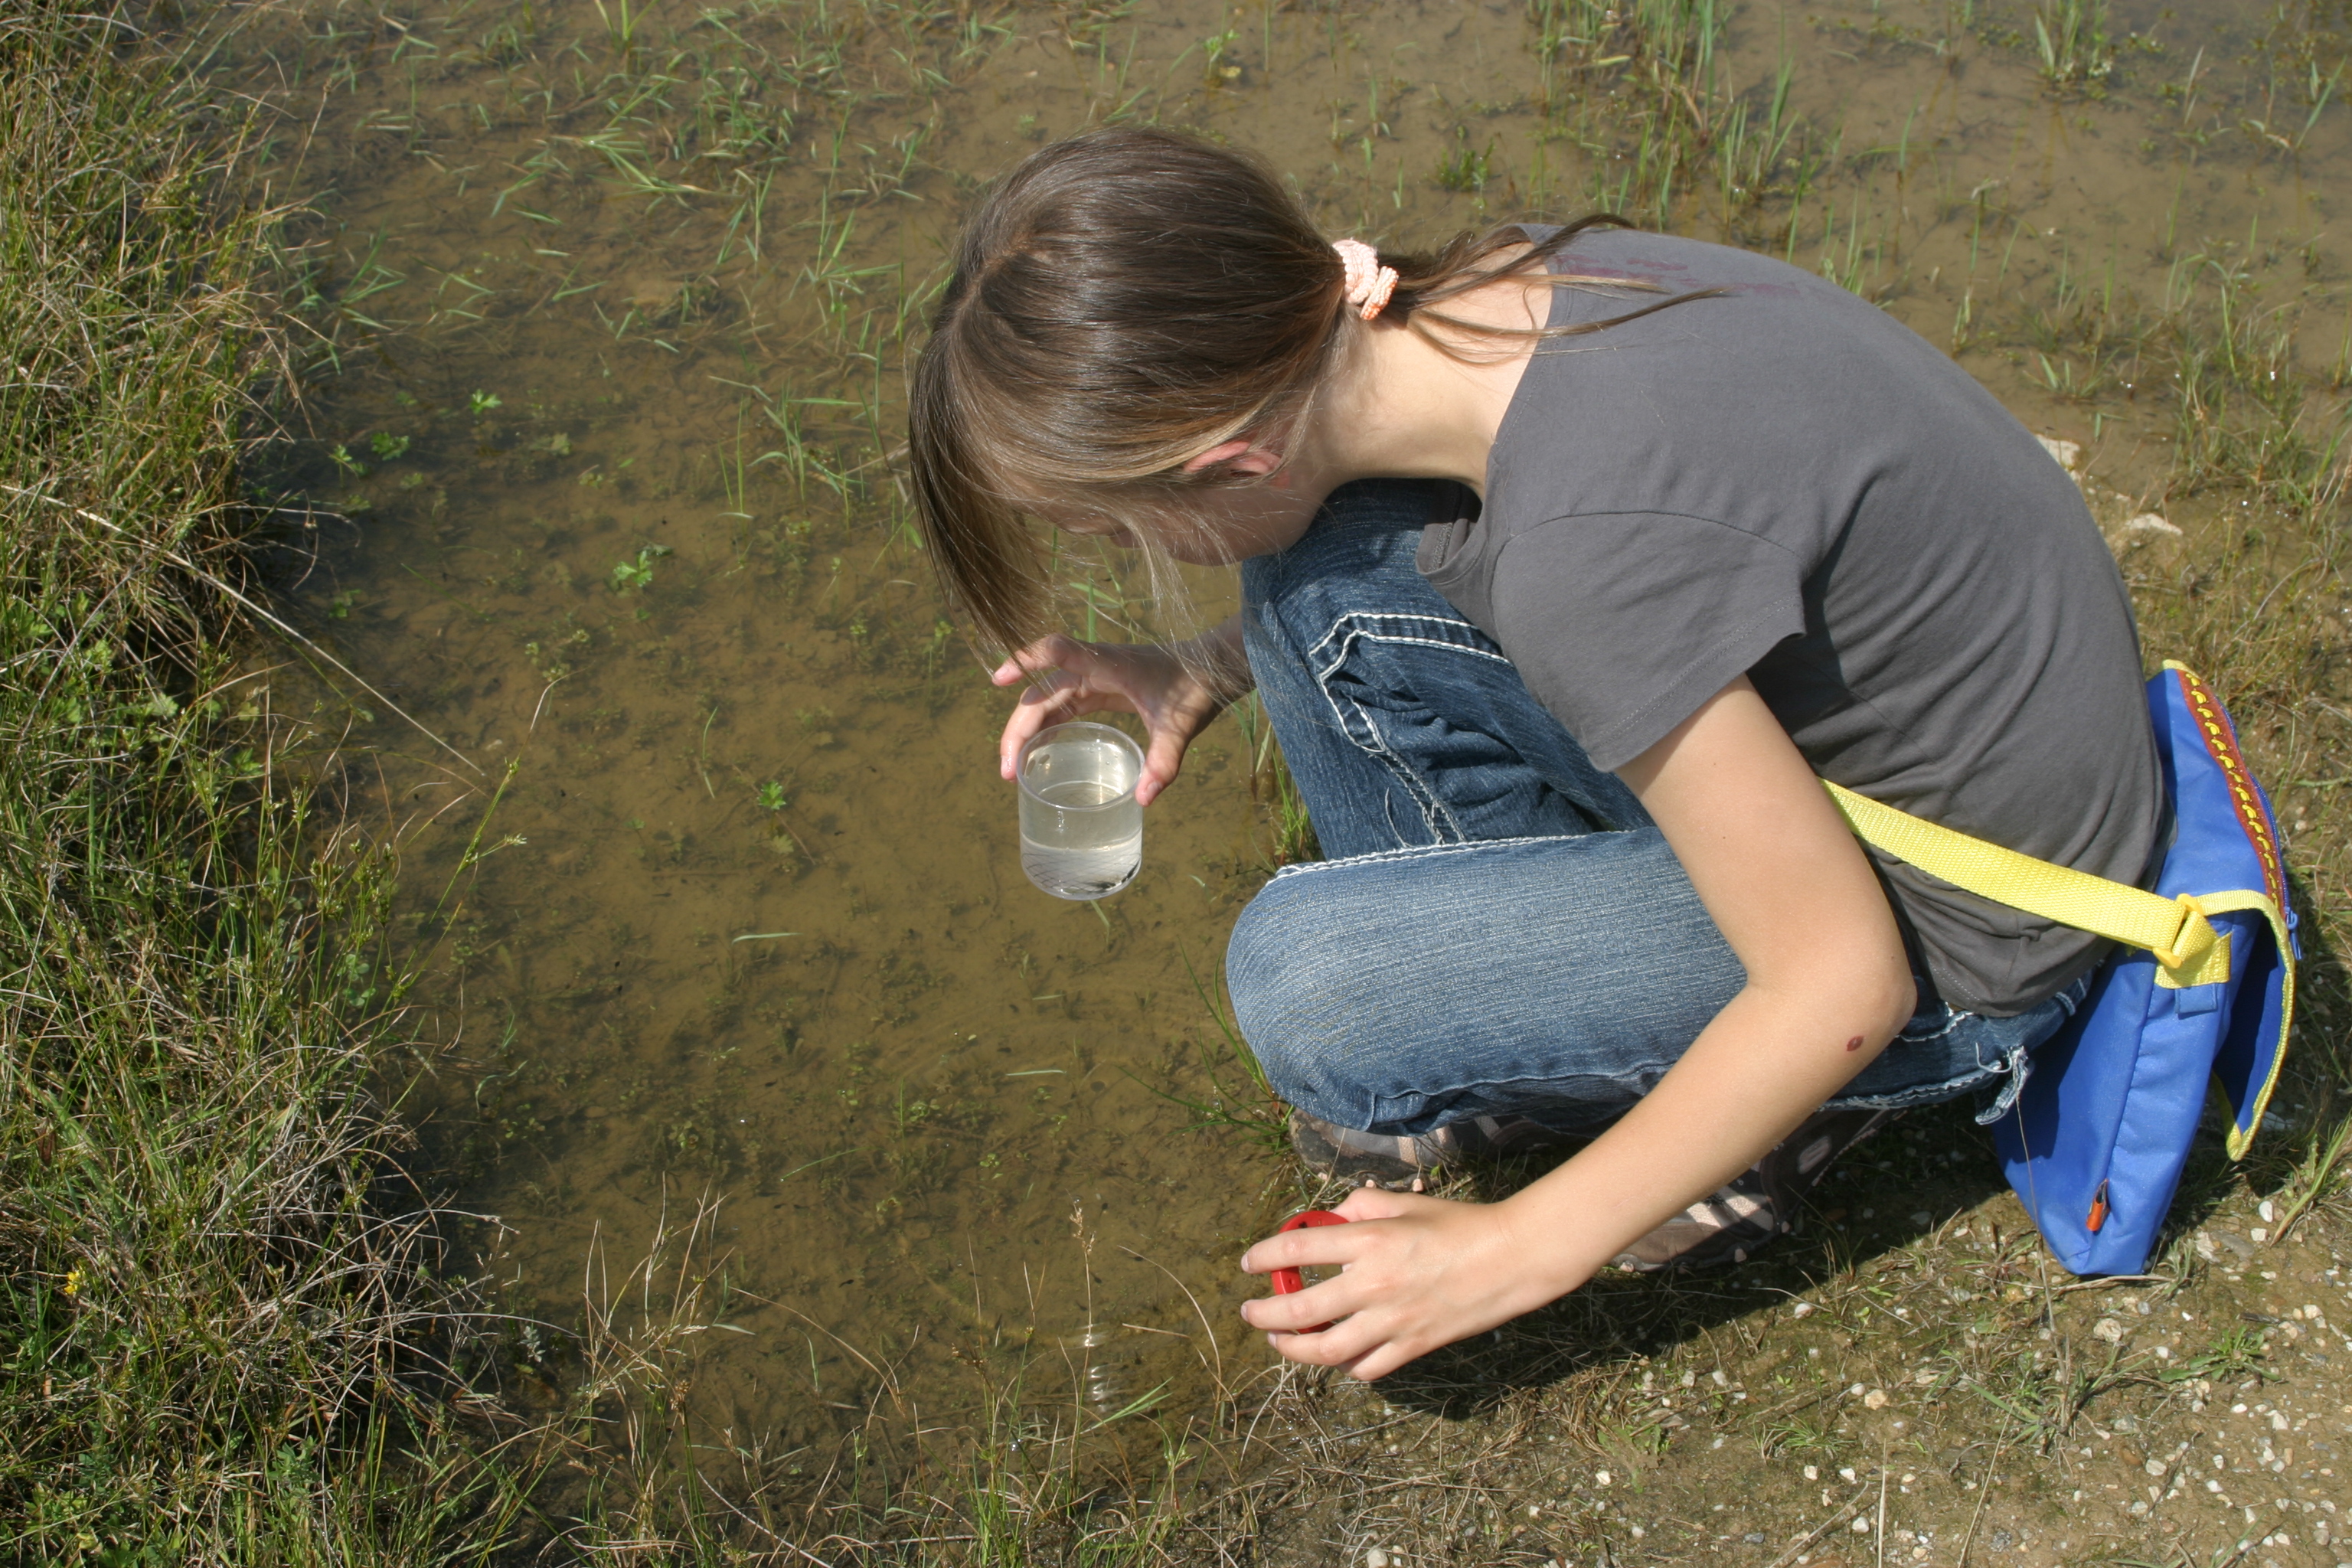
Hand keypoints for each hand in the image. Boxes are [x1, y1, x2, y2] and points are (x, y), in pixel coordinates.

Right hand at [993, 625, 1247, 805]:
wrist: (1213, 667)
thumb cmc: (1195, 688)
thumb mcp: (1181, 727)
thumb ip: (1164, 761)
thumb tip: (1144, 799)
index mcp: (1110, 665)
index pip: (1059, 652)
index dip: (1025, 660)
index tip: (998, 679)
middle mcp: (1096, 667)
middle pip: (1043, 691)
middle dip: (1020, 727)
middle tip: (1008, 770)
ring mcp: (1096, 676)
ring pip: (1049, 699)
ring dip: (1028, 729)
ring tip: (1014, 768)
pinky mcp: (1102, 687)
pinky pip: (1065, 704)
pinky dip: (1047, 725)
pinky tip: (1038, 749)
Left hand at [1236, 1186, 1591, 1380]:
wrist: (1510, 1259)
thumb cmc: (1459, 1224)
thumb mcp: (1406, 1202)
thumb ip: (1363, 1204)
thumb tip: (1333, 1217)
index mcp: (1369, 1240)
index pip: (1297, 1248)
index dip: (1265, 1256)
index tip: (1249, 1264)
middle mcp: (1373, 1284)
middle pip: (1300, 1308)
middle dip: (1265, 1314)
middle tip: (1249, 1314)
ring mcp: (1392, 1320)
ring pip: (1325, 1349)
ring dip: (1294, 1348)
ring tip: (1280, 1342)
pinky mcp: (1412, 1345)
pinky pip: (1366, 1368)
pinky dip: (1345, 1366)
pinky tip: (1336, 1356)